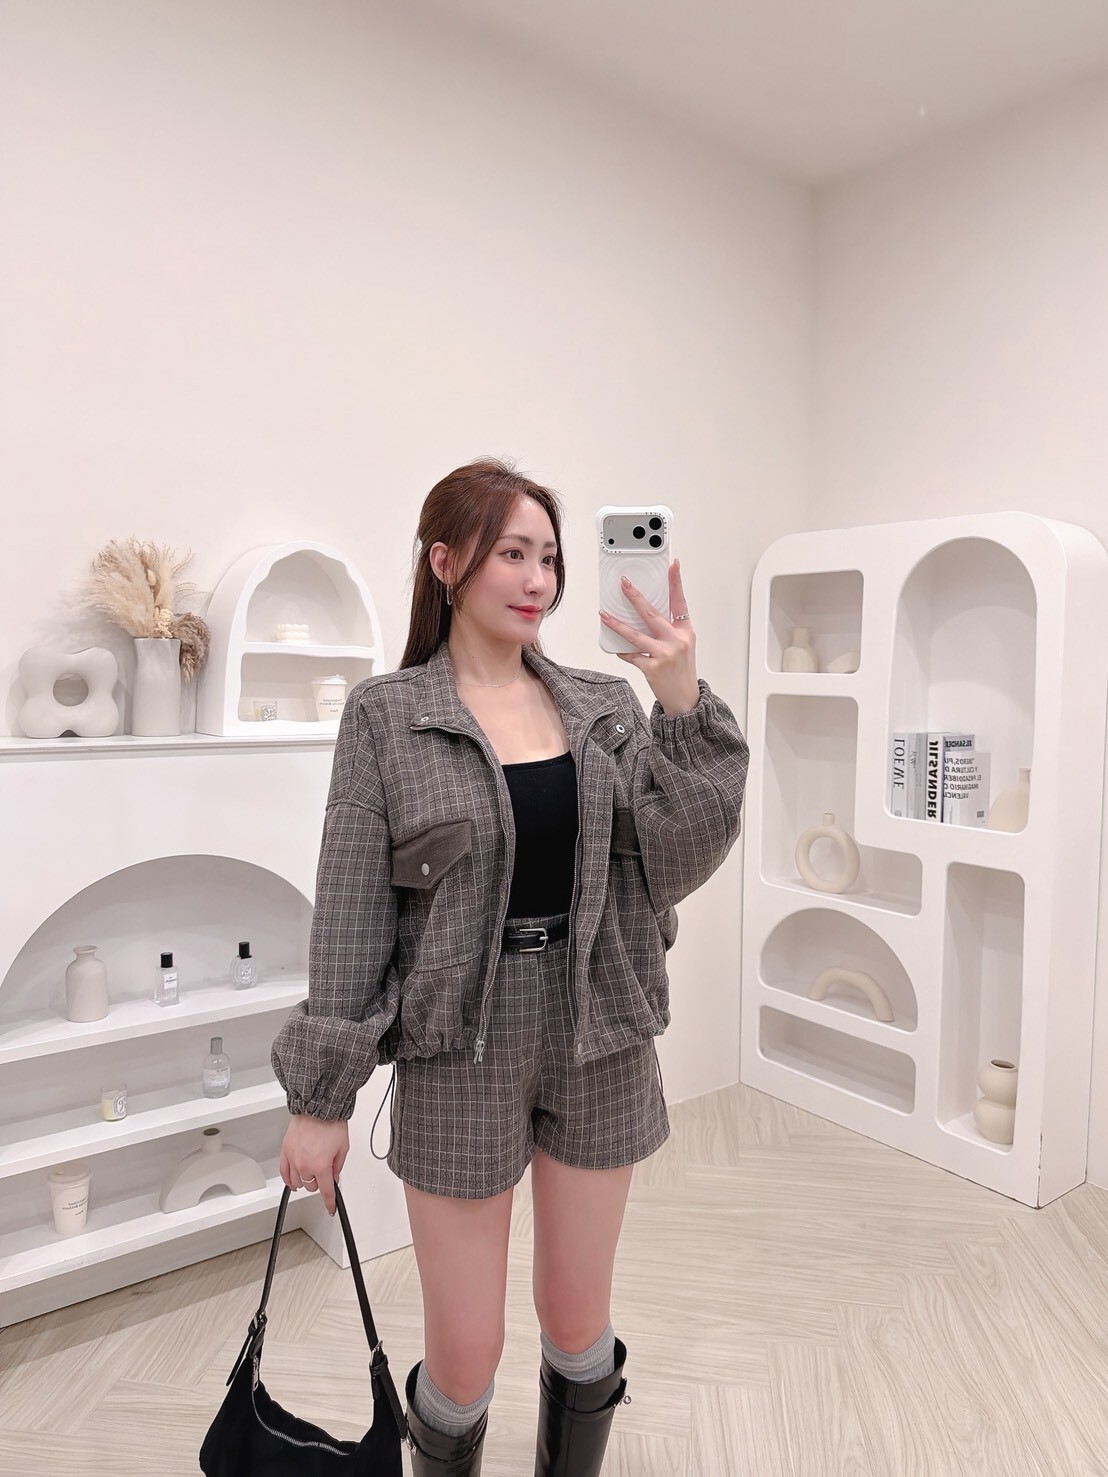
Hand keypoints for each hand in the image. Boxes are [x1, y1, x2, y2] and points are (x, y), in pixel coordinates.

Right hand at [279, 1114, 349, 1216]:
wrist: (317, 1107)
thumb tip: (334, 1177)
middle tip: (325, 1175)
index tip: (330, 1208)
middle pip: (311, 1187)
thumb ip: (337, 1166)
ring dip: (306, 1181)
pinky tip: (292, 1181)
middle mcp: (305, 1164)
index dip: (329, 1203)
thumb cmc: (331, 1123)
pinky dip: (289, 1179)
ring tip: (311, 1173)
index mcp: (321, 1165)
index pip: (326, 1191)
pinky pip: (284, 1172)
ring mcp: (293, 1159)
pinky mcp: (285, 1151)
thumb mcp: (343, 1147)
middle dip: (320, 1183)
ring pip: (298, 1182)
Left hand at [600, 559, 698, 715]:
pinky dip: (622, 650)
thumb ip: (669, 628)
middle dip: (635, 597)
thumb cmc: (683, 670)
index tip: (672, 565)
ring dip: (617, 624)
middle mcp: (676, 641)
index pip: (680, 601)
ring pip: (635, 635)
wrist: (685, 699)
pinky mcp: (651, 668)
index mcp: (685, 632)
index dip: (676, 582)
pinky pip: (631, 655)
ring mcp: (663, 655)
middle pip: (652, 614)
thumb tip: (645, 612)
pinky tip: (615, 646)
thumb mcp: (683, 645)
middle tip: (624, 584)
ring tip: (604, 614)